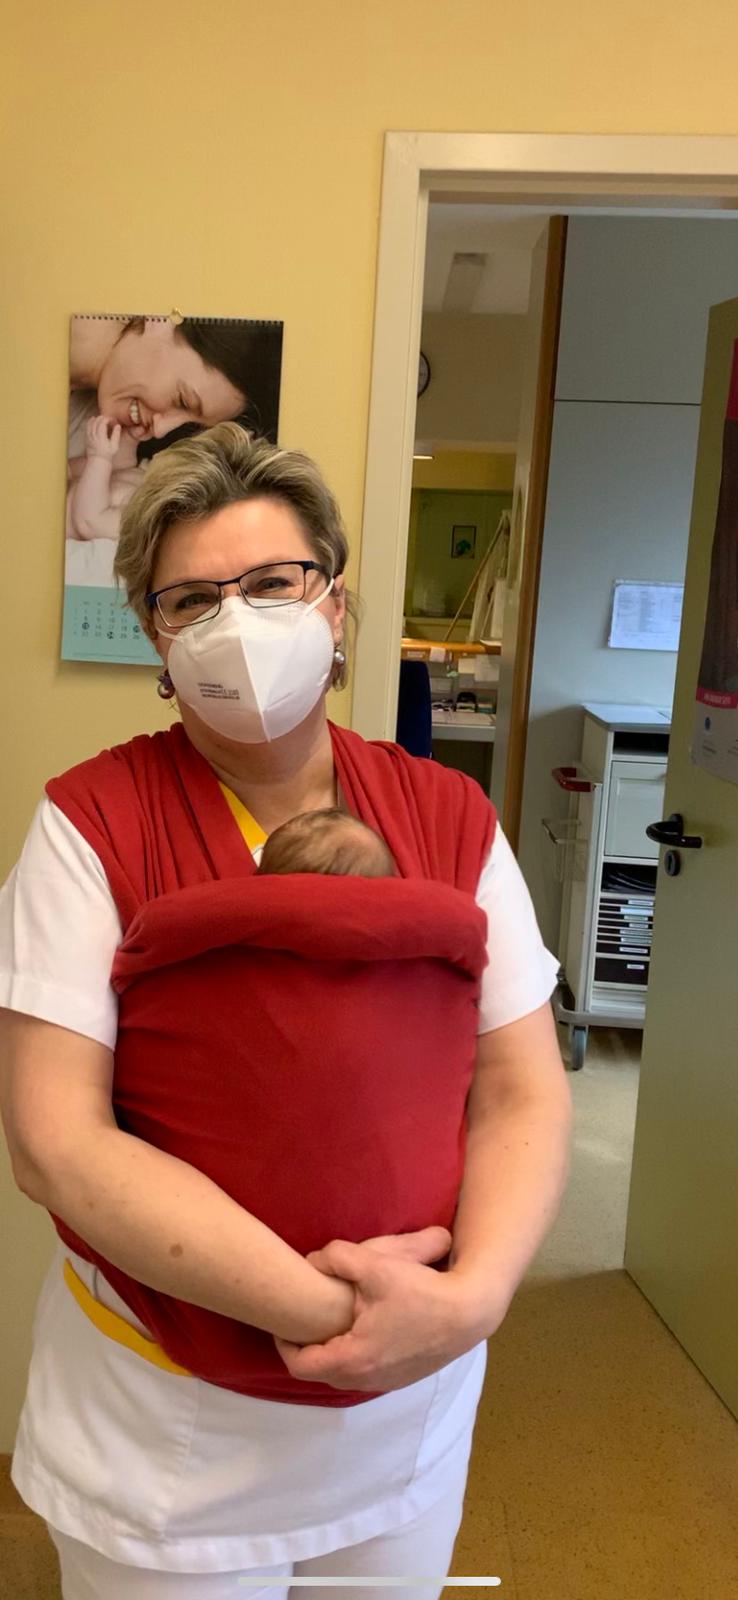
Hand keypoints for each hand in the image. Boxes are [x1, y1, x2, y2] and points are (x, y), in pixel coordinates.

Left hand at [86, 415, 121, 458]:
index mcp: (101, 436)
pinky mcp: (86, 437)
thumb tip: (117, 425)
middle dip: (102, 418)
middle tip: (108, 419)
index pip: (103, 423)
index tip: (112, 420)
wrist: (98, 460)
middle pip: (96, 421)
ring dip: (96, 419)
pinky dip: (89, 422)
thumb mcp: (114, 445)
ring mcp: (89, 436)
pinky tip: (92, 420)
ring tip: (100, 417)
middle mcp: (94, 435)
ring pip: (90, 423)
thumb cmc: (107, 454)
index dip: (108, 419)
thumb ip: (116, 434)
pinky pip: (87, 427)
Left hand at [274, 1230, 487, 1393]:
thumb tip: (311, 1260)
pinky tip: (361, 1328)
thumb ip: (336, 1257)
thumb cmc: (421, 1291)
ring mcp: (385, 1383)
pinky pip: (363, 1372)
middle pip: (318, 1372)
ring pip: (342, 1374)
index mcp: (352, 1359)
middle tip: (304, 1318)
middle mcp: (365, 1379)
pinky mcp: (401, 1378)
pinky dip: (352, 1354)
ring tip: (330, 1321)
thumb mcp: (375, 1265)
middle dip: (306, 1347)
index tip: (285, 1319)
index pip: (299, 1364)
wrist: (469, 1312)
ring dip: (331, 1352)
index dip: (284, 1342)